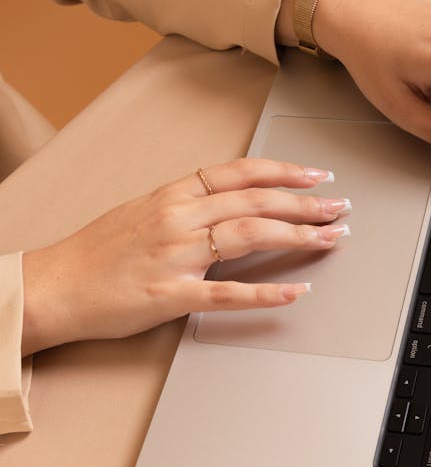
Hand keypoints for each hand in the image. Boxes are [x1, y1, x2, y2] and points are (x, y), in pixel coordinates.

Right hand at [21, 158, 349, 355]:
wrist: (54, 286)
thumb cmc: (95, 254)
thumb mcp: (141, 214)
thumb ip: (185, 208)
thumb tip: (225, 206)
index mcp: (172, 196)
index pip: (239, 173)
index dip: (283, 171)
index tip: (317, 174)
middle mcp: (178, 218)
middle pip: (255, 201)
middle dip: (305, 202)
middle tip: (340, 208)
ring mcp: (176, 256)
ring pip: (249, 235)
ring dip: (297, 235)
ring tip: (330, 238)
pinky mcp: (172, 295)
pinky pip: (228, 293)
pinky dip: (266, 292)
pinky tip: (295, 292)